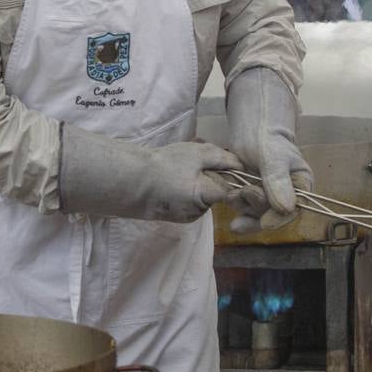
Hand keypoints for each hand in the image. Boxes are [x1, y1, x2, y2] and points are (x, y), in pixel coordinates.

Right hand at [60, 127, 241, 223]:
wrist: (129, 179)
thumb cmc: (164, 164)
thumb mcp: (196, 153)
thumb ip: (222, 159)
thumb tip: (242, 166)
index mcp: (204, 199)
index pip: (229, 189)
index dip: (225, 174)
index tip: (214, 164)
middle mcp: (197, 213)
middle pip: (216, 194)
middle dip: (209, 177)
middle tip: (191, 163)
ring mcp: (184, 217)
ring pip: (202, 197)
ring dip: (197, 183)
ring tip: (178, 170)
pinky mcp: (174, 216)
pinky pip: (189, 201)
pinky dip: (185, 190)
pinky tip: (172, 180)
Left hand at [225, 68, 312, 231]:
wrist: (250, 130)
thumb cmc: (266, 138)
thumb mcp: (273, 157)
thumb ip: (278, 180)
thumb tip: (288, 208)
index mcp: (301, 184)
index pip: (295, 209)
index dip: (280, 219)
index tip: (265, 223)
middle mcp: (288, 195)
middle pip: (275, 215)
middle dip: (258, 210)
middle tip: (243, 193)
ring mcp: (270, 198)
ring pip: (259, 215)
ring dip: (245, 209)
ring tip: (233, 195)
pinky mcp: (254, 198)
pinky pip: (249, 213)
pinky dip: (241, 216)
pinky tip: (233, 223)